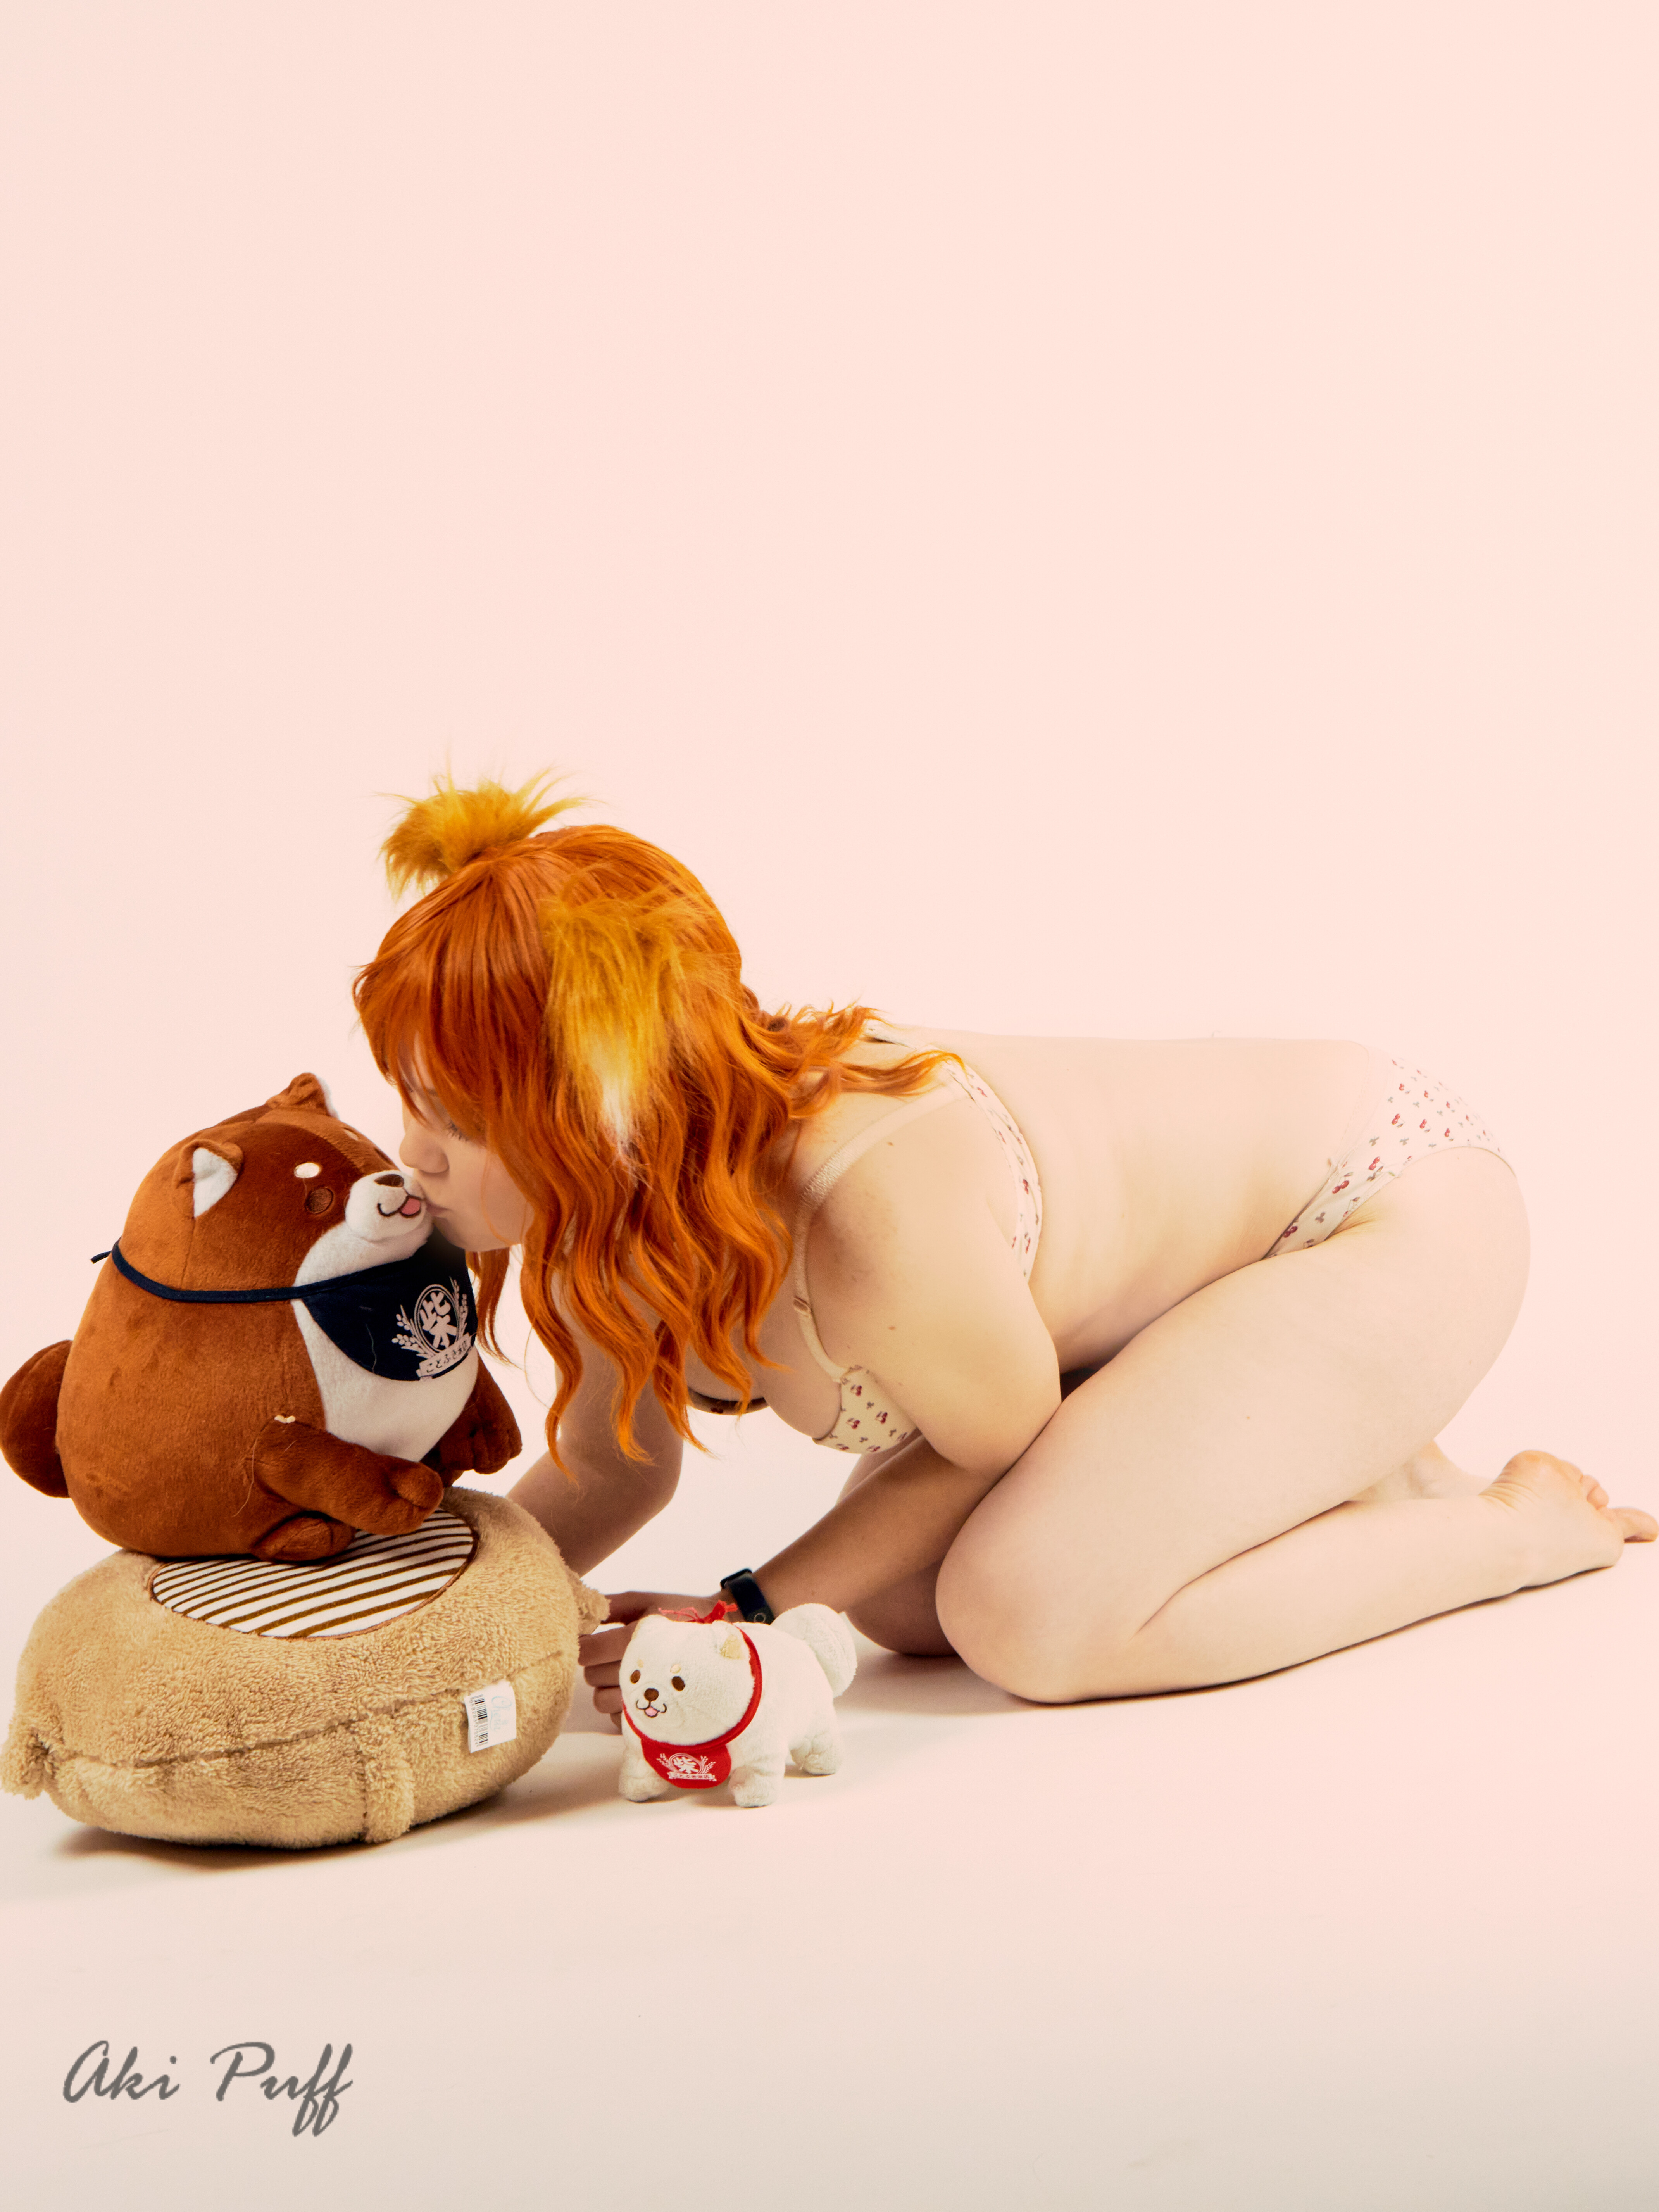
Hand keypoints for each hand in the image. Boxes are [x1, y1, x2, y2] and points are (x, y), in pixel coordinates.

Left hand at [579, 1591, 728, 1727]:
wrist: (725, 1644)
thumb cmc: (682, 1617)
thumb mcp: (647, 1600)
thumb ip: (610, 1605)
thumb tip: (580, 1613)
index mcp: (636, 1640)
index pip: (586, 1653)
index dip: (584, 1645)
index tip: (592, 1639)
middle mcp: (640, 1673)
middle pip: (591, 1677)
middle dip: (597, 1664)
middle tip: (615, 1654)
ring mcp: (647, 1700)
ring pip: (600, 1701)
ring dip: (607, 1687)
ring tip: (627, 1672)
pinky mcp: (652, 1719)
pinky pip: (617, 1719)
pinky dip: (622, 1707)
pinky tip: (640, 1690)